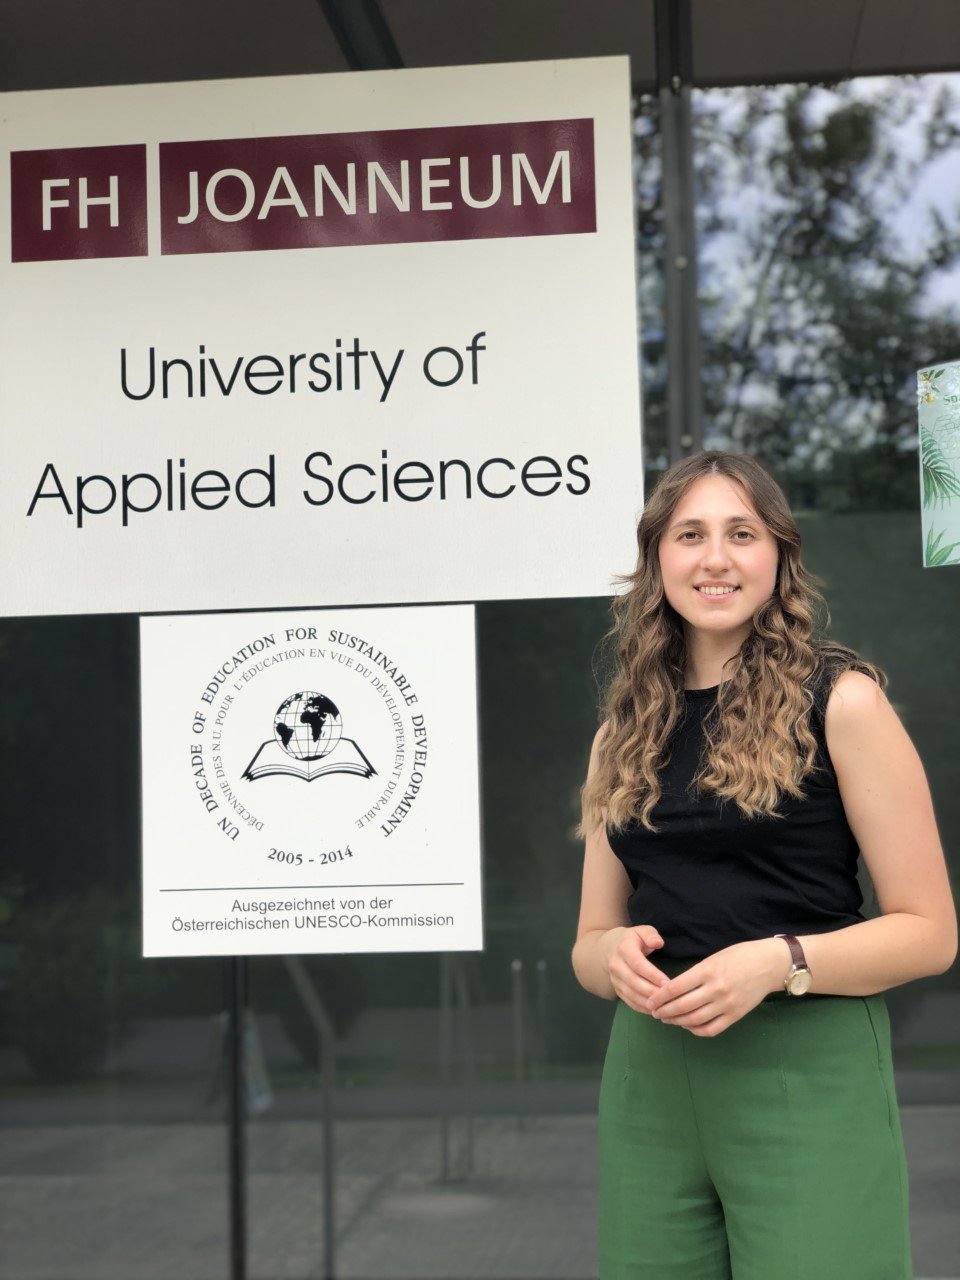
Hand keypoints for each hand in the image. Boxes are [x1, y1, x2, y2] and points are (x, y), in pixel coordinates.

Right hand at [604, 924, 670, 1012]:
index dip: (652, 975)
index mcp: (624, 948)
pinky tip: (655, 1010)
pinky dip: (641, 1008)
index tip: (668, 983)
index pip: (638, 964)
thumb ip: (651, 935)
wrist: (610, 948)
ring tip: (664, 1006)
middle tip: (669, 998)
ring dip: (647, 1002)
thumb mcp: (641, 931)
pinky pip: (628, 1001)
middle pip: (633, 982)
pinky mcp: (616, 989)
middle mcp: (616, 965)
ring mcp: (614, 979)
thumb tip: (658, 943)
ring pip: (630, 994)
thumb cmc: (633, 940)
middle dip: (652, 992)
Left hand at [645, 938, 786, 1035]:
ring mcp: (727, 1004)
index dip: (659, 997)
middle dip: (663, 1011)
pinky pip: (711, 1029)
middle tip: (653, 1012)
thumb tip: (674, 988)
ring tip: (667, 1019)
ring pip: (694, 1020)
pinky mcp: (736, 1015)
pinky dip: (696, 1030)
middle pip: (682, 1006)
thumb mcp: (714, 957)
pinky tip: (688, 1025)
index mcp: (707, 970)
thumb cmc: (740, 955)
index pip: (675, 987)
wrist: (770, 964)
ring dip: (676, 1021)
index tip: (649, 1000)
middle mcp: (716, 989)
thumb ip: (696, 973)